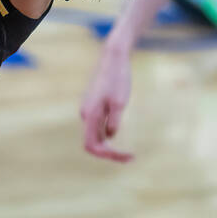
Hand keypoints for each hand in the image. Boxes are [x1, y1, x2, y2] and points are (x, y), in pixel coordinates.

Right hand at [80, 42, 133, 161]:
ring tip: (128, 152)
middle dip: (110, 153)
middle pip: (93, 144)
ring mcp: (88, 110)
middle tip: (131, 158)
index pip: (93, 146)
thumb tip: (111, 136)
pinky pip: (97, 127)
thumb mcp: (120, 102)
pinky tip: (119, 136)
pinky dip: (108, 136)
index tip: (127, 156)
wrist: (113, 60)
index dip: (108, 155)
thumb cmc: (118, 79)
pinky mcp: (93, 107)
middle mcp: (85, 115)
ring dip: (109, 146)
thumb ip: (114, 121)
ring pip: (95, 136)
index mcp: (90, 115)